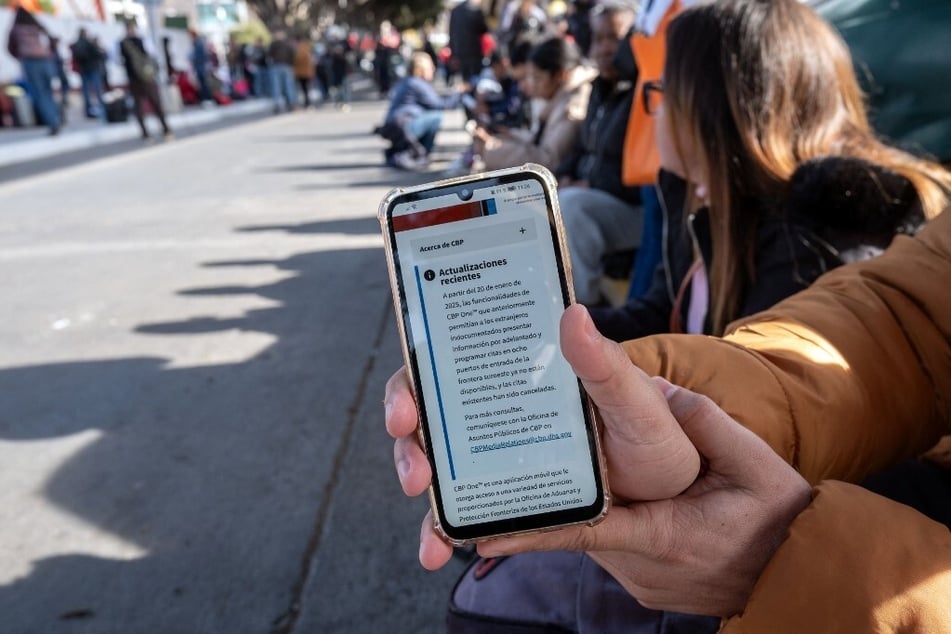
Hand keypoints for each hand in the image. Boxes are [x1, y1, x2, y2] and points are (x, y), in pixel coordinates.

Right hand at [384, 304, 701, 569]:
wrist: (673, 491)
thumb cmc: (653, 432)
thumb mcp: (634, 399)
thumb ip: (604, 364)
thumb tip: (575, 314)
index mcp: (517, 372)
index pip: (445, 363)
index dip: (413, 382)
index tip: (407, 408)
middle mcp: (496, 409)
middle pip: (429, 416)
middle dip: (409, 447)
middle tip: (418, 475)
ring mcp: (497, 455)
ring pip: (436, 466)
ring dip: (423, 496)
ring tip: (432, 535)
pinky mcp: (507, 495)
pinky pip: (463, 510)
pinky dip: (445, 532)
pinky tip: (441, 551)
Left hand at [477, 375, 812, 617]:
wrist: (801, 576)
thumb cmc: (780, 521)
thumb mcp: (756, 465)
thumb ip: (706, 424)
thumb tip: (657, 390)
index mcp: (663, 538)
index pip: (584, 530)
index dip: (530, 529)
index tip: (480, 528)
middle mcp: (641, 566)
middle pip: (580, 525)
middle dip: (553, 496)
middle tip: (520, 463)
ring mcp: (640, 579)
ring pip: (593, 534)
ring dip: (584, 504)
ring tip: (574, 466)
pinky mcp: (643, 580)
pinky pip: (611, 544)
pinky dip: (604, 517)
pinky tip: (616, 491)